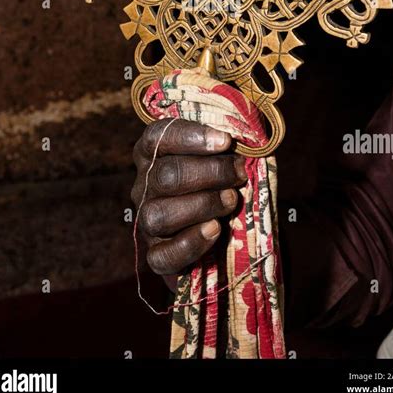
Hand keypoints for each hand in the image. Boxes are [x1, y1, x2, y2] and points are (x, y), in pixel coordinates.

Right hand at [131, 119, 246, 279]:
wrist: (223, 237)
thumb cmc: (221, 184)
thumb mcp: (220, 160)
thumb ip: (225, 149)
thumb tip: (248, 140)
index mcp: (154, 155)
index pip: (157, 138)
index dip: (189, 137)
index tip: (226, 141)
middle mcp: (144, 186)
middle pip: (165, 175)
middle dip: (210, 172)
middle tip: (238, 174)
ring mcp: (146, 221)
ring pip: (159, 214)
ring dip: (202, 205)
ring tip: (230, 200)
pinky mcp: (155, 255)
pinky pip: (162, 254)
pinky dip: (190, 242)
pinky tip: (215, 230)